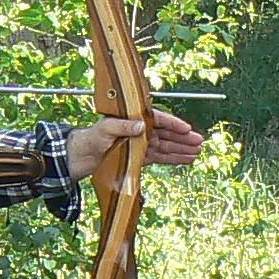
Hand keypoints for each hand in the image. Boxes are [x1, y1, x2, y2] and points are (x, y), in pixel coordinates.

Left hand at [65, 108, 204, 179]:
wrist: (79, 157)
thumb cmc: (90, 138)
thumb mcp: (105, 129)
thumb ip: (123, 126)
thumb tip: (142, 125)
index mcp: (132, 119)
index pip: (158, 119)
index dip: (173, 124)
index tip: (187, 129)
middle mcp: (139, 130)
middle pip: (166, 134)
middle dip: (182, 138)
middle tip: (199, 142)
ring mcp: (140, 144)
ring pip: (165, 146)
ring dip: (180, 149)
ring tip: (197, 152)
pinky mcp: (138, 157)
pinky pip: (158, 157)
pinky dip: (171, 159)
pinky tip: (185, 160)